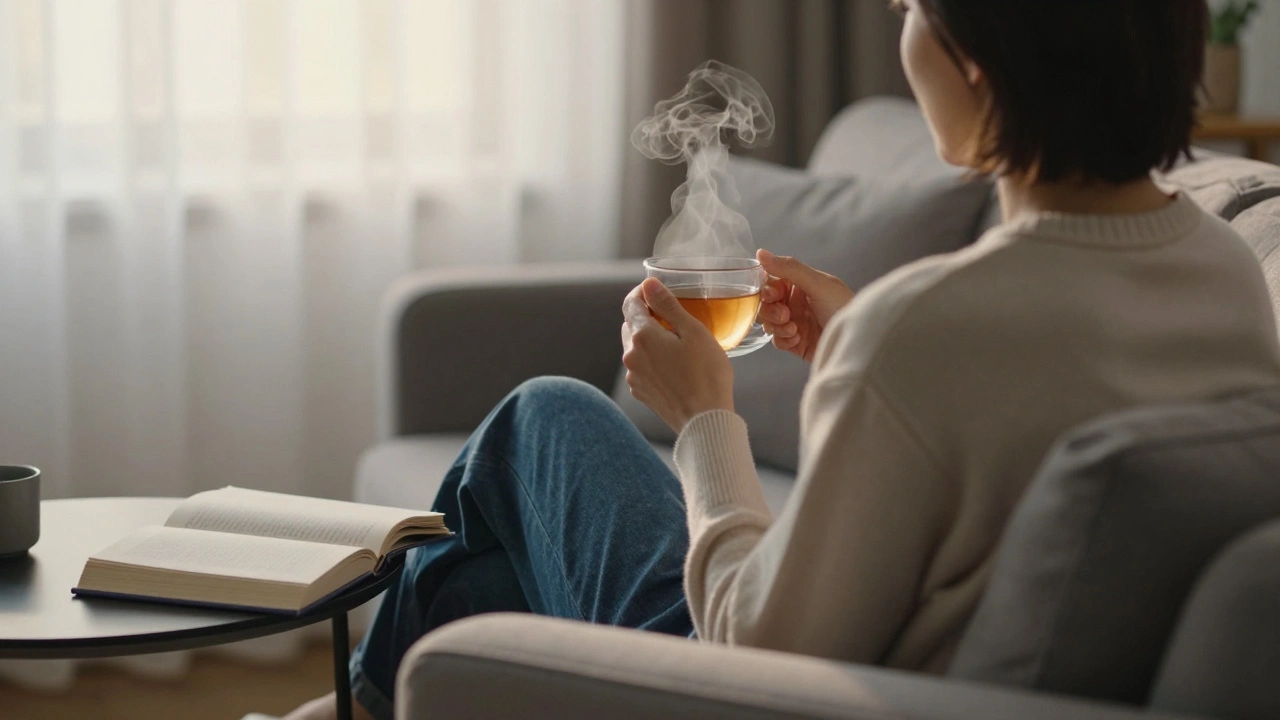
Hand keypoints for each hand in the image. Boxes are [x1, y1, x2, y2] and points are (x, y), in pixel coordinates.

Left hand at [621, 278, 734, 432]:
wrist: (705, 420)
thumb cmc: (706, 374)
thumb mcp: (693, 332)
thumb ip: (668, 305)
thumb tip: (649, 283)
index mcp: (642, 336)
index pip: (630, 303)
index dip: (642, 292)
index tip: (657, 290)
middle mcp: (631, 356)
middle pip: (631, 324)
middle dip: (646, 316)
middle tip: (672, 316)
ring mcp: (634, 376)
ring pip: (635, 347)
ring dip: (649, 339)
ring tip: (677, 343)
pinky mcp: (641, 392)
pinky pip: (641, 367)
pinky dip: (652, 360)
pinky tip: (675, 365)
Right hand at [756, 249, 853, 362]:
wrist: (856, 342)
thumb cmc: (844, 309)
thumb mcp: (818, 284)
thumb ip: (789, 268)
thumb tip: (761, 253)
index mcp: (800, 284)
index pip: (771, 282)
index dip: (767, 289)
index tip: (774, 295)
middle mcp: (796, 302)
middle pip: (766, 303)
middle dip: (771, 310)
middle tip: (785, 315)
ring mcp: (795, 322)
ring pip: (768, 322)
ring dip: (777, 326)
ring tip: (793, 329)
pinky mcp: (795, 343)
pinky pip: (777, 340)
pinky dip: (784, 340)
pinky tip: (798, 339)